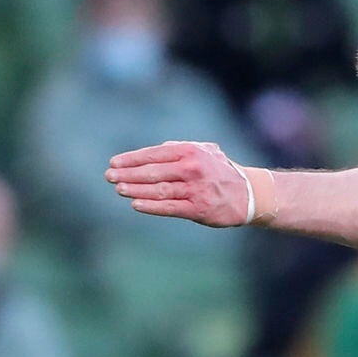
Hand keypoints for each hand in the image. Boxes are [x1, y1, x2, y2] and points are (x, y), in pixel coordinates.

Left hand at [105, 140, 253, 227]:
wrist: (248, 194)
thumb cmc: (220, 171)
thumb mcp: (205, 151)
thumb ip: (180, 148)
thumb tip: (156, 151)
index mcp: (190, 152)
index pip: (154, 154)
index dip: (131, 159)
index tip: (114, 163)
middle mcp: (191, 169)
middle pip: (152, 172)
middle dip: (127, 174)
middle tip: (109, 177)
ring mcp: (195, 189)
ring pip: (158, 190)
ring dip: (135, 189)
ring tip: (119, 189)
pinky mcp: (198, 208)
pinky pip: (170, 207)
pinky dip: (151, 206)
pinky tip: (136, 204)